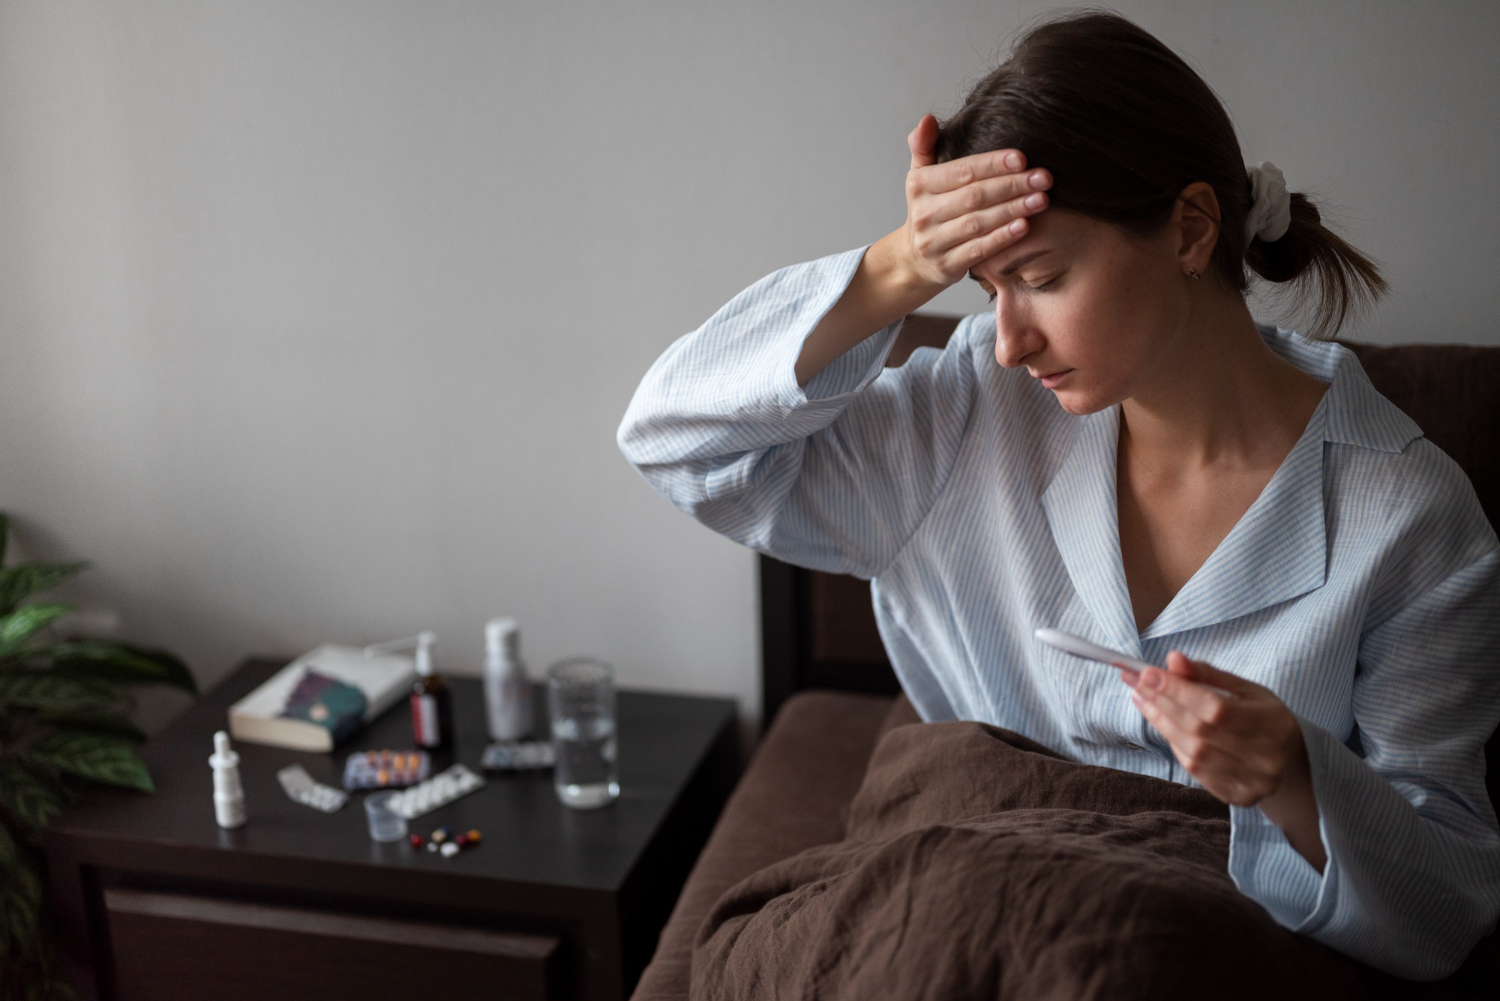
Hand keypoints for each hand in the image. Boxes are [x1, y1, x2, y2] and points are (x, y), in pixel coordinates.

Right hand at [897, 113, 1052, 286]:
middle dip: (1012, 185)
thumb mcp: (921, 177)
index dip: (992, 164)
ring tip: (1041, 200)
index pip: (961, 171)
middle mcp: (924, 214)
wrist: (913, 260)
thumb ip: (925, 147)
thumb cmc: (929, 210)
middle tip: (1043, 177)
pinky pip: (978, 250)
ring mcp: (934, 242)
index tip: (1022, 158)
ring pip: (978, 223)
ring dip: (1012, 210)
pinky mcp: (946, 266)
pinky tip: (1024, 226)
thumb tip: (927, 119)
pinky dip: (1002, 238)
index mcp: (920, 186)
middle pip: (974, 196)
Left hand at [1122, 652, 1306, 808]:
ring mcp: (1251, 783)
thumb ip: (1208, 675)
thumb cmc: (1264, 716)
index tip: (1147, 673)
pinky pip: (1194, 770)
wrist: (1290, 760)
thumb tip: (1173, 659)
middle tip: (1136, 682)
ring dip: (1161, 723)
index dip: (1178, 690)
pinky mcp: (1237, 797)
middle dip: (1162, 702)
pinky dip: (1175, 744)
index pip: (1216, 708)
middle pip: (1199, 730)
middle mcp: (1265, 758)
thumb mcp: (1245, 689)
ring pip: (1192, 752)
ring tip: (1142, 699)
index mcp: (1273, 725)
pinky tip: (1163, 724)